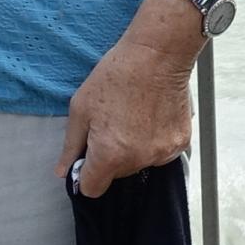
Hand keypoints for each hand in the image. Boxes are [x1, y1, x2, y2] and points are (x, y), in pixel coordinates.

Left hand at [59, 6, 198, 195]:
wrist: (157, 55)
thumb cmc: (116, 76)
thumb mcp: (81, 107)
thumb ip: (71, 145)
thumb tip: (63, 172)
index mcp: (109, 154)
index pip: (93, 189)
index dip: (87, 176)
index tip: (89, 159)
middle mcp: (138, 160)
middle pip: (117, 175)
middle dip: (110, 157)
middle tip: (112, 124)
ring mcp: (162, 153)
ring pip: (139, 164)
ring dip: (133, 150)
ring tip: (133, 117)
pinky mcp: (180, 143)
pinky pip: (160, 153)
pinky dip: (153, 141)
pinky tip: (151, 117)